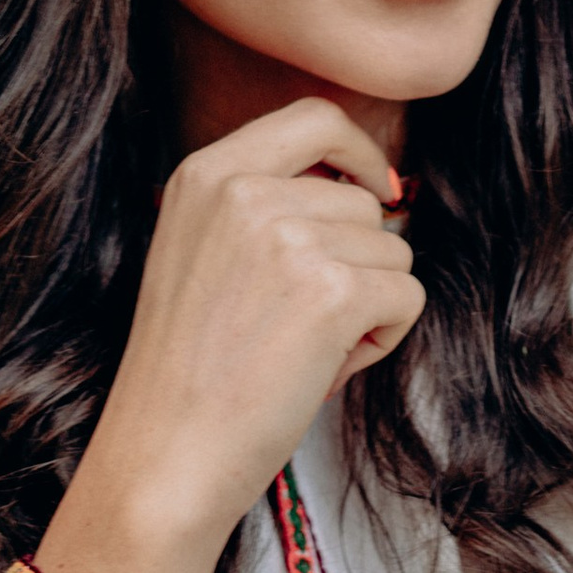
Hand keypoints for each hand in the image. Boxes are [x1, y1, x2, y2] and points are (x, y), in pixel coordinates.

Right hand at [35, 100, 422, 572]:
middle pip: (364, 202)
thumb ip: (263, 207)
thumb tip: (370, 191)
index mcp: (206, 173)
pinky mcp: (332, 292)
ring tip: (305, 351)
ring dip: (370, 305)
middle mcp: (246, 191)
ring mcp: (290, 237)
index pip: (315, 116)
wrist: (165, 456)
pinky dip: (384, 338)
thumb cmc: (186, 373)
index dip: (359, 151)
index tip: (375, 189)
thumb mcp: (199, 254)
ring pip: (393, 250)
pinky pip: (407, 295)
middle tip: (304, 324)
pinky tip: (327, 368)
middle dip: (358, 263)